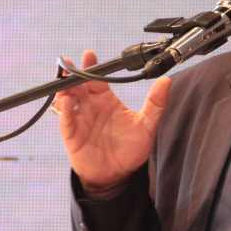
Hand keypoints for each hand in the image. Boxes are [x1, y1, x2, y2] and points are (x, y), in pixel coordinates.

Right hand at [54, 50, 171, 191]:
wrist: (118, 175)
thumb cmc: (131, 149)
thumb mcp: (147, 125)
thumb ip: (156, 104)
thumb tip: (167, 80)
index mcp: (105, 100)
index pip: (96, 78)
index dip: (92, 66)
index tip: (89, 54)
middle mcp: (90, 106)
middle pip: (78, 84)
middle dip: (72, 73)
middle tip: (70, 63)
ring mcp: (79, 119)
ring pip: (67, 98)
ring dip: (64, 88)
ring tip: (65, 79)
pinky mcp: (72, 134)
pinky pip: (65, 119)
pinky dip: (64, 110)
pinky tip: (67, 102)